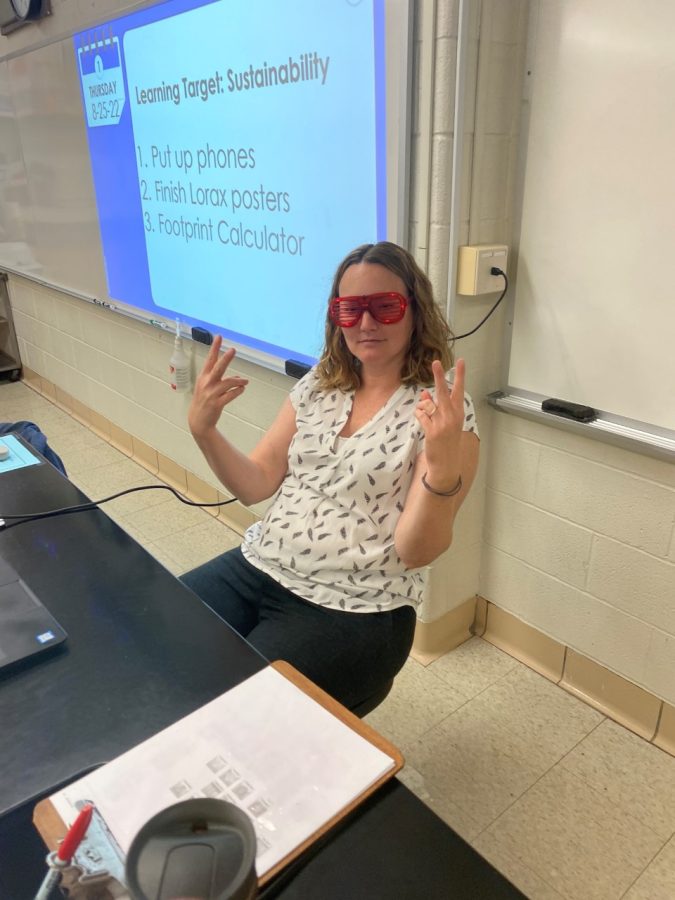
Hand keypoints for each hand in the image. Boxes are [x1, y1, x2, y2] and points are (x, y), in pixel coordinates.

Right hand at [188, 335, 248, 437]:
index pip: (210, 360)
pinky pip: (230, 395)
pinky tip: (241, 389)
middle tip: (233, 349)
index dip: (214, 348)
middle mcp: (206, 384)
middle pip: (217, 368)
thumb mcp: (209, 388)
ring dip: (239, 381)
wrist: (199, 421)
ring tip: (245, 382)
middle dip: (225, 359)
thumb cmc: (204, 402)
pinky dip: (238, 391)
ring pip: (228, 382)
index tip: (219, 337)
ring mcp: (211, 394)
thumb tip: (239, 379)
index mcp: (203, 377)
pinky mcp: (216, 404)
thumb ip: (222, 381)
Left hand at [414, 358, 465, 485]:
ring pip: (428, 404)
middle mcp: (452, 416)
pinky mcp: (433, 431)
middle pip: (444, 392)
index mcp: (458, 412)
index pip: (459, 390)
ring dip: (422, 405)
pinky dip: (419, 414)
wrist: (447, 464)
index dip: (460, 375)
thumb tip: (424, 393)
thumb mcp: (444, 422)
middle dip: (439, 376)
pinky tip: (421, 418)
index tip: (462, 361)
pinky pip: (421, 415)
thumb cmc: (447, 441)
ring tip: (424, 411)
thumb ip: (435, 407)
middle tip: (436, 362)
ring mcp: (443, 423)